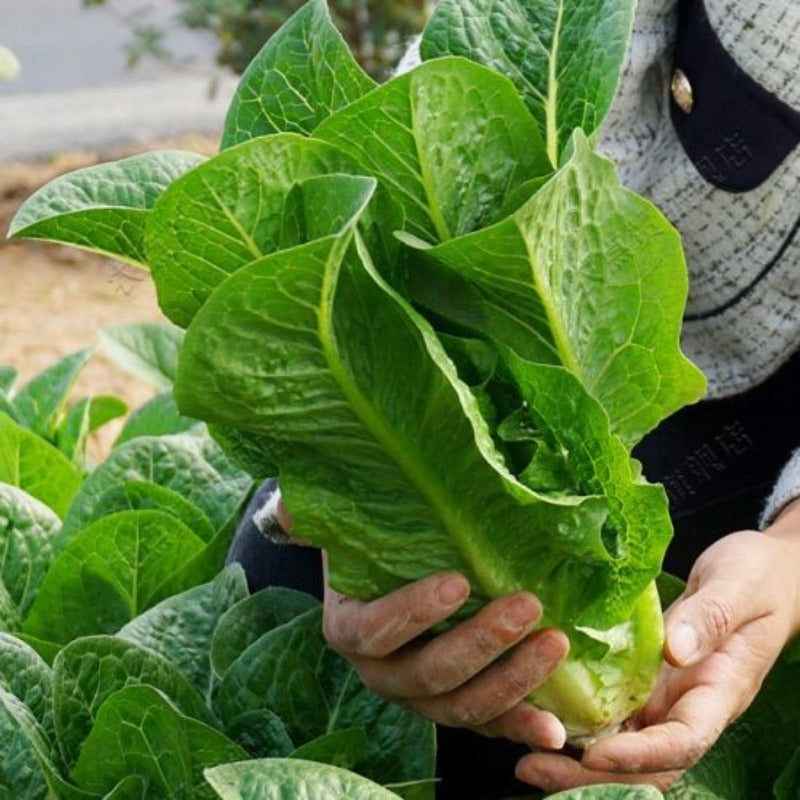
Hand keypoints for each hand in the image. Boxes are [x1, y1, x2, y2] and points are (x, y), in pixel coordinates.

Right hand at [274, 497, 569, 747]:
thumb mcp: (345, 532)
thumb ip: (318, 520)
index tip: (458, 581)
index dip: (414, 612)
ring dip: (512, 681)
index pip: (375, 630)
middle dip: (480, 644)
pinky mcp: (457, 710)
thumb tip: (287, 507)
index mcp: (349, 631)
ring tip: (555, 642)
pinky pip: (489, 727)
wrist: (391, 590)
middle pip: (428, 674)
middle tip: (526, 605)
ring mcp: (421, 699)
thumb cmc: (371, 554)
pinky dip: (521, 727)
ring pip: (463, 707)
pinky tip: (555, 729)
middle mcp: (381, 675)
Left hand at [515, 504, 799, 792]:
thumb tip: (674, 652)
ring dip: (576, 759)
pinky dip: (578, 724)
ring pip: (623, 745)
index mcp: (720, 691)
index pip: (682, 742)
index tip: (594, 754)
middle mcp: (689, 705)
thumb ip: (709, 618)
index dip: (638, 756)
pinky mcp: (645, 681)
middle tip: (533, 766)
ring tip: (524, 756)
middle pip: (644, 763)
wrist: (767, 574)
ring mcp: (666, 697)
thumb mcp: (737, 586)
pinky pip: (612, 713)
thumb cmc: (758, 576)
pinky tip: (538, 716)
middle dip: (590, 774)